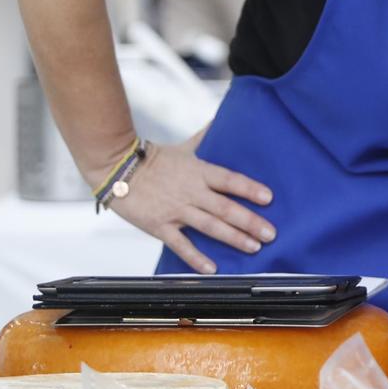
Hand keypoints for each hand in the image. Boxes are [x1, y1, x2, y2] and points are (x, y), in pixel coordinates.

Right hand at [102, 134, 273, 273]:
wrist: (116, 167)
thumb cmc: (151, 158)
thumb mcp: (183, 147)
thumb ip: (204, 137)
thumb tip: (220, 119)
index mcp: (199, 172)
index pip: (230, 180)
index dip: (250, 189)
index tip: (269, 198)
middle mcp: (192, 192)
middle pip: (226, 208)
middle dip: (250, 221)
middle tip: (271, 233)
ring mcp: (176, 210)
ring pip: (210, 226)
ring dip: (234, 238)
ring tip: (254, 247)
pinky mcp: (160, 226)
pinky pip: (181, 245)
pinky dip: (196, 258)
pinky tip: (212, 269)